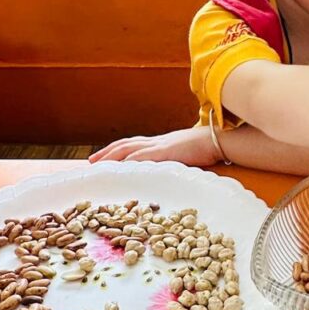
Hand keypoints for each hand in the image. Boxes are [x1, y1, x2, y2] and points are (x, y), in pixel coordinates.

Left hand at [89, 127, 219, 167]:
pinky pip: (141, 158)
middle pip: (125, 145)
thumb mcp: (186, 154)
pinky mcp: (164, 152)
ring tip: (98, 165)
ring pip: (128, 149)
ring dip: (111, 157)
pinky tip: (118, 169)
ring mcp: (159, 146)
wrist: (217, 139)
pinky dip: (128, 163)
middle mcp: (156, 142)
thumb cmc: (207, 148)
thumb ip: (175, 160)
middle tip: (91, 162)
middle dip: (107, 153)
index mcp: (161, 142)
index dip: (116, 150)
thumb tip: (168, 169)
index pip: (133, 144)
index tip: (103, 158)